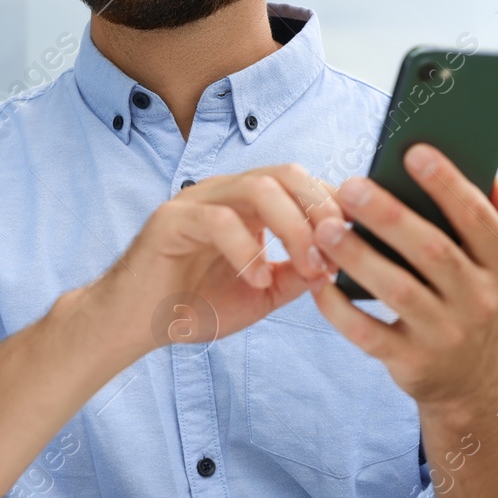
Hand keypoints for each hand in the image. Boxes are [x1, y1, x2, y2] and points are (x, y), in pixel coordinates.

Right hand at [66, 164, 342, 358]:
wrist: (136, 324)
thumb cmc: (195, 304)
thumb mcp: (263, 291)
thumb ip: (299, 273)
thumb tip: (343, 263)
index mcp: (250, 204)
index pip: (302, 184)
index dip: (335, 206)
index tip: (361, 240)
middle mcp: (226, 192)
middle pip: (286, 173)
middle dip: (320, 209)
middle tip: (337, 251)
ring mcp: (197, 200)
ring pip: (257, 187)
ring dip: (292, 227)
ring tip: (308, 267)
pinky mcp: (171, 219)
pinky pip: (218, 219)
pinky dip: (247, 248)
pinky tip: (258, 278)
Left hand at [308, 144, 497, 412]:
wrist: (477, 385)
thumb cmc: (483, 303)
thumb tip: (493, 174)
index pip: (478, 219)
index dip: (448, 184)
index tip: (414, 152)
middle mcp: (480, 302)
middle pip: (433, 251)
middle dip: (390, 215)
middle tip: (352, 185)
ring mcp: (445, 335)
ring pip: (397, 290)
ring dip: (358, 256)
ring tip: (325, 227)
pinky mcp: (411, 362)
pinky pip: (367, 332)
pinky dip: (338, 308)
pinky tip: (318, 281)